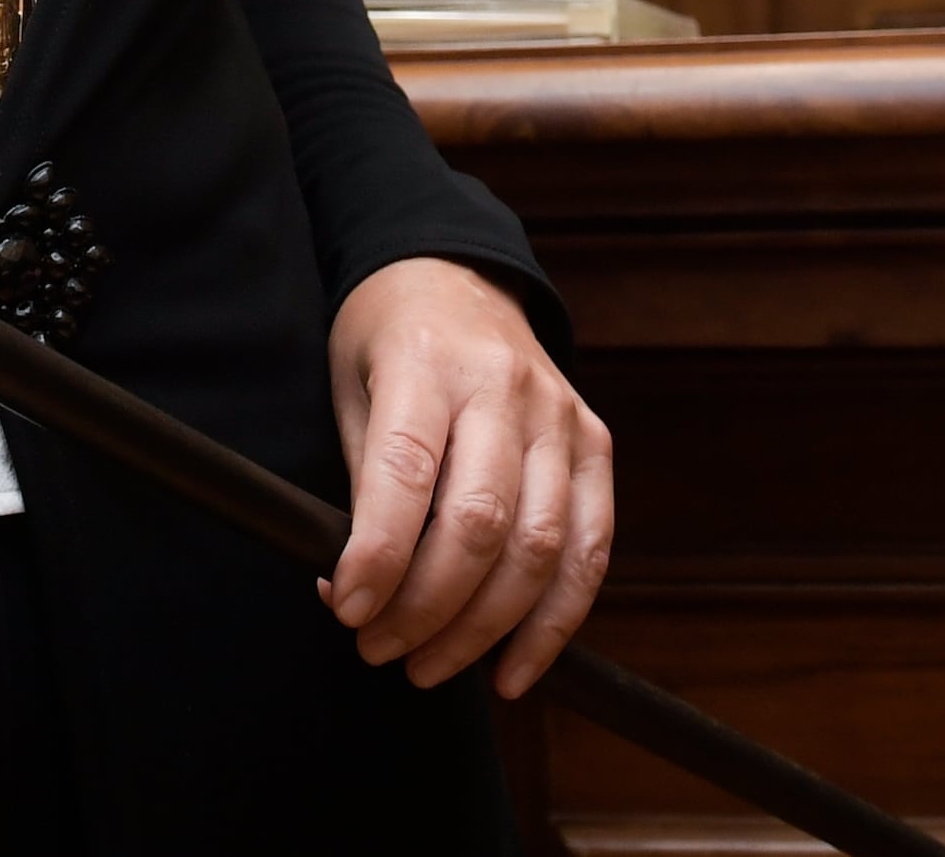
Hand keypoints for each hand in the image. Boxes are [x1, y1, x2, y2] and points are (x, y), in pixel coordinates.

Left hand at [320, 256, 614, 696]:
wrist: (455, 275)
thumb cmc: (386, 342)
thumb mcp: (350, 388)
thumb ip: (362, 485)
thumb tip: (356, 595)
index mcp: (426, 362)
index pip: (407, 471)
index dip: (378, 554)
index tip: (348, 610)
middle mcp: (503, 386)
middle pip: (481, 521)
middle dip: (427, 607)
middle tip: (379, 650)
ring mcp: (560, 416)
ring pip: (540, 548)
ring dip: (484, 630)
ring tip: (428, 666)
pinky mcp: (596, 443)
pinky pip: (590, 550)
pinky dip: (554, 624)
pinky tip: (513, 670)